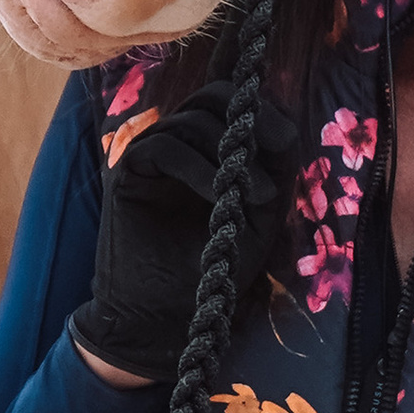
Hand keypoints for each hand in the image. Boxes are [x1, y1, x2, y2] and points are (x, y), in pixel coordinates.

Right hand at [71, 81, 292, 387]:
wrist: (163, 316)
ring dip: (229, 150)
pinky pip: (164, 147)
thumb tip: (280, 124)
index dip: (259, 107)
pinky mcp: (128, 172)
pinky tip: (219, 195)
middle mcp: (179, 143)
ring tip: (255, 196)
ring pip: (190, 118)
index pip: (231, 100)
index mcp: (209, 147)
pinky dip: (196, 166)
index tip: (284, 141)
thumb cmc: (213, 267)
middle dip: (247, 118)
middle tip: (274, 155)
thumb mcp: (258, 214)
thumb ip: (270, 169)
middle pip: (212, 96)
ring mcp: (150, 154)